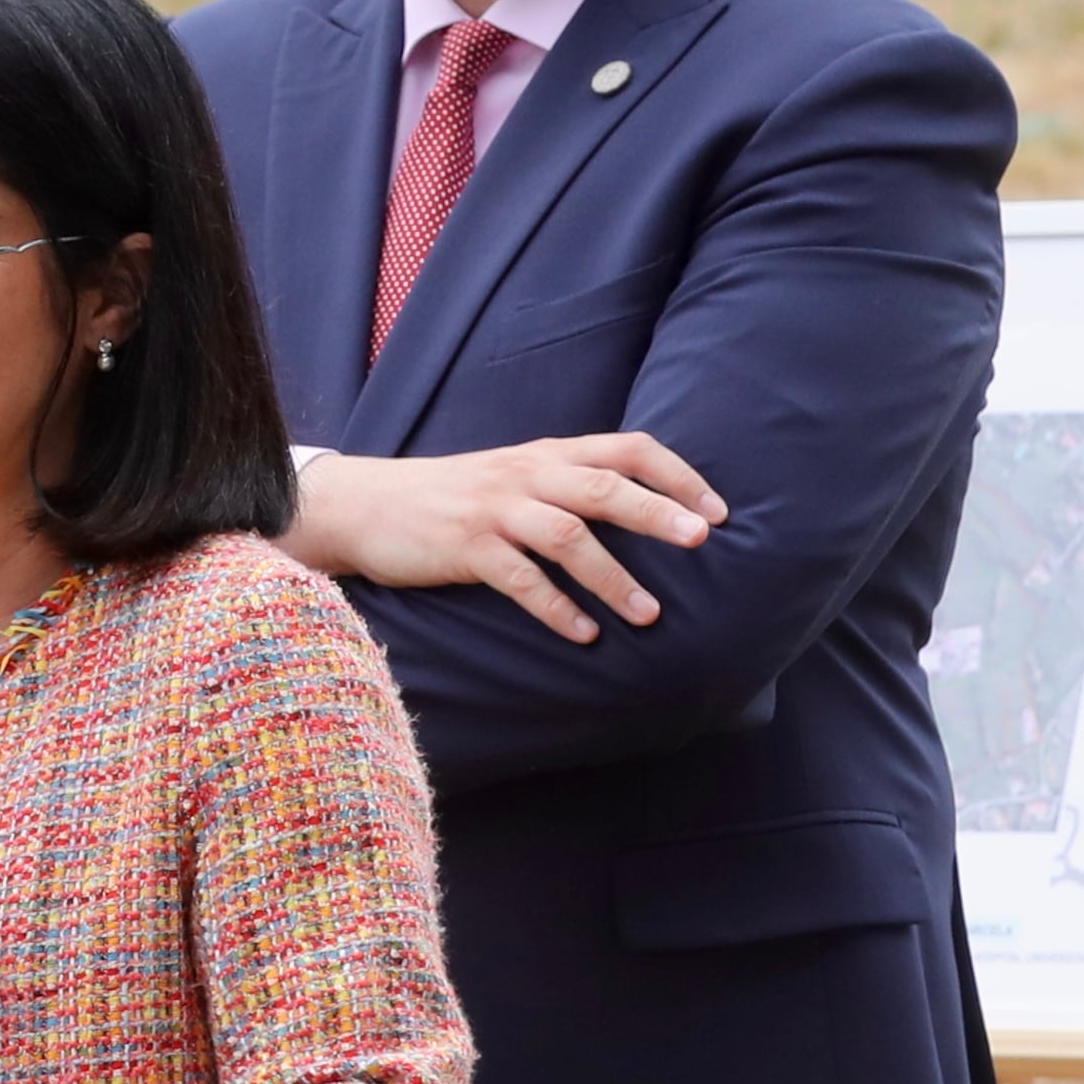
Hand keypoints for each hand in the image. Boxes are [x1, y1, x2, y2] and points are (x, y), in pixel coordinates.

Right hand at [283, 435, 729, 642]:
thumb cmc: (451, 499)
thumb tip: (641, 514)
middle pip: (604, 487)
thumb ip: (568, 485)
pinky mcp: (465, 548)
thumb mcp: (514, 477)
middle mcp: (526, 475)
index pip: (628, 449)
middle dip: (658, 514)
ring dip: (613, 577)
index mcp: (547, 454)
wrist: (366, 506)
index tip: (717, 511)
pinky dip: (557, 608)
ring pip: (567, 536)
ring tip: (650, 614)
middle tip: (702, 542)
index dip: (677, 476)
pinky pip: (520, 580)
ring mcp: (495, 511)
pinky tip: (585, 635)